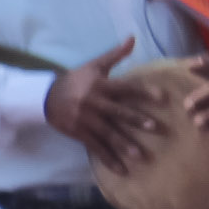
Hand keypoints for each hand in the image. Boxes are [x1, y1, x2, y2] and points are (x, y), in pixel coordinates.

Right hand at [44, 39, 162, 171]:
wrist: (45, 97)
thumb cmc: (75, 80)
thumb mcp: (94, 66)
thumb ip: (115, 55)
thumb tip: (133, 38)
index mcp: (101, 86)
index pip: (126, 88)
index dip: (144, 92)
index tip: (163, 98)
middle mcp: (94, 103)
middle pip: (119, 112)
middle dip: (137, 121)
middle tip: (155, 129)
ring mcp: (86, 120)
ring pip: (108, 133)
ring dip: (124, 145)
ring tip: (140, 155)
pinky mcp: (79, 133)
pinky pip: (95, 148)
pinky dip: (108, 159)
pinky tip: (121, 170)